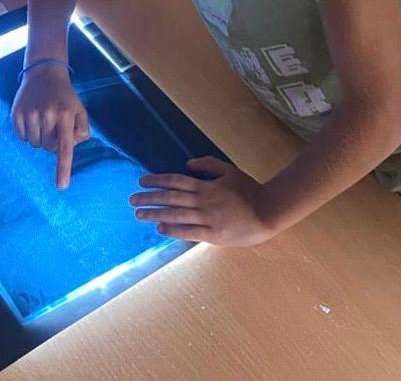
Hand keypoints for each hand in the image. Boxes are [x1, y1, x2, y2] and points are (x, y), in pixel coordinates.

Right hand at [11, 65, 89, 188]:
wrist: (43, 74)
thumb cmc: (65, 97)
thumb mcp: (80, 111)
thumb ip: (81, 131)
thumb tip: (70, 147)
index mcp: (65, 116)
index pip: (64, 147)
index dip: (63, 168)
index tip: (62, 186)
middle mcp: (47, 115)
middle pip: (48, 148)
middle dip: (52, 142)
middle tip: (54, 126)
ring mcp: (29, 114)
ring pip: (35, 145)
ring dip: (40, 138)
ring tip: (43, 121)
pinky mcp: (16, 114)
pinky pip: (22, 137)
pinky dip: (28, 133)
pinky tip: (32, 119)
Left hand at [131, 156, 276, 246]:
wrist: (268, 211)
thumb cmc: (249, 190)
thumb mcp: (229, 170)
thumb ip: (208, 164)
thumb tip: (187, 164)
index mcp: (206, 185)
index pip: (175, 181)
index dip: (157, 180)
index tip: (142, 181)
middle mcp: (203, 201)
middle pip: (170, 198)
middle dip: (149, 198)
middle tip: (132, 200)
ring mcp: (207, 219)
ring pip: (175, 215)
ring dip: (155, 214)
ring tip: (140, 215)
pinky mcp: (213, 235)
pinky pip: (188, 232)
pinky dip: (173, 230)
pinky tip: (160, 228)